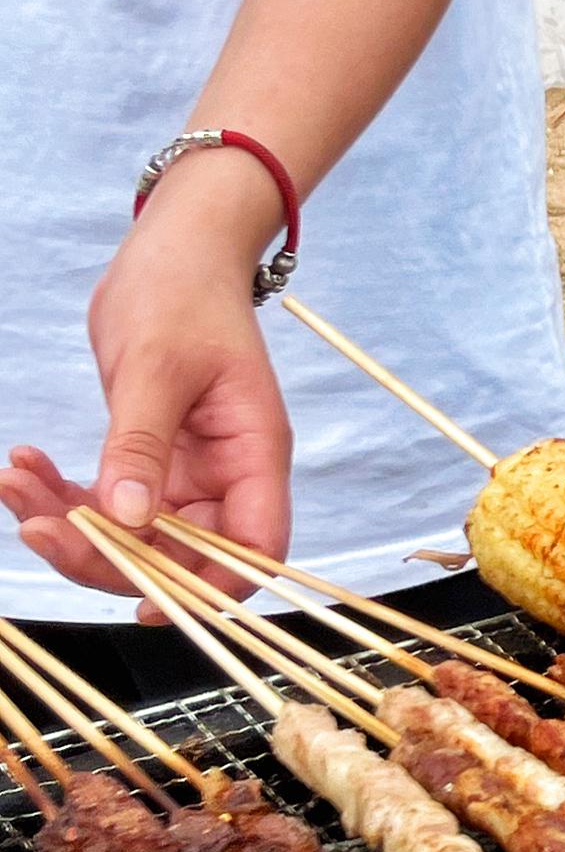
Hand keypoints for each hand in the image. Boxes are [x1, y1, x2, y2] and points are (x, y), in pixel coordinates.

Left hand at [3, 156, 292, 618]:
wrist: (174, 251)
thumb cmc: (182, 295)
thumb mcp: (157, 368)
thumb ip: (141, 446)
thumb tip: (127, 520)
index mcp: (255, 455)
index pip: (254, 548)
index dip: (210, 588)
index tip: (143, 600)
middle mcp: (229, 475)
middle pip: (183, 553)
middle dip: (107, 554)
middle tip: (37, 527)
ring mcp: (189, 470)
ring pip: (135, 532)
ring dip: (71, 522)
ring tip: (14, 481)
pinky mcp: (152, 457)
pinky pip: (109, 500)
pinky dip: (63, 493)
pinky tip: (23, 463)